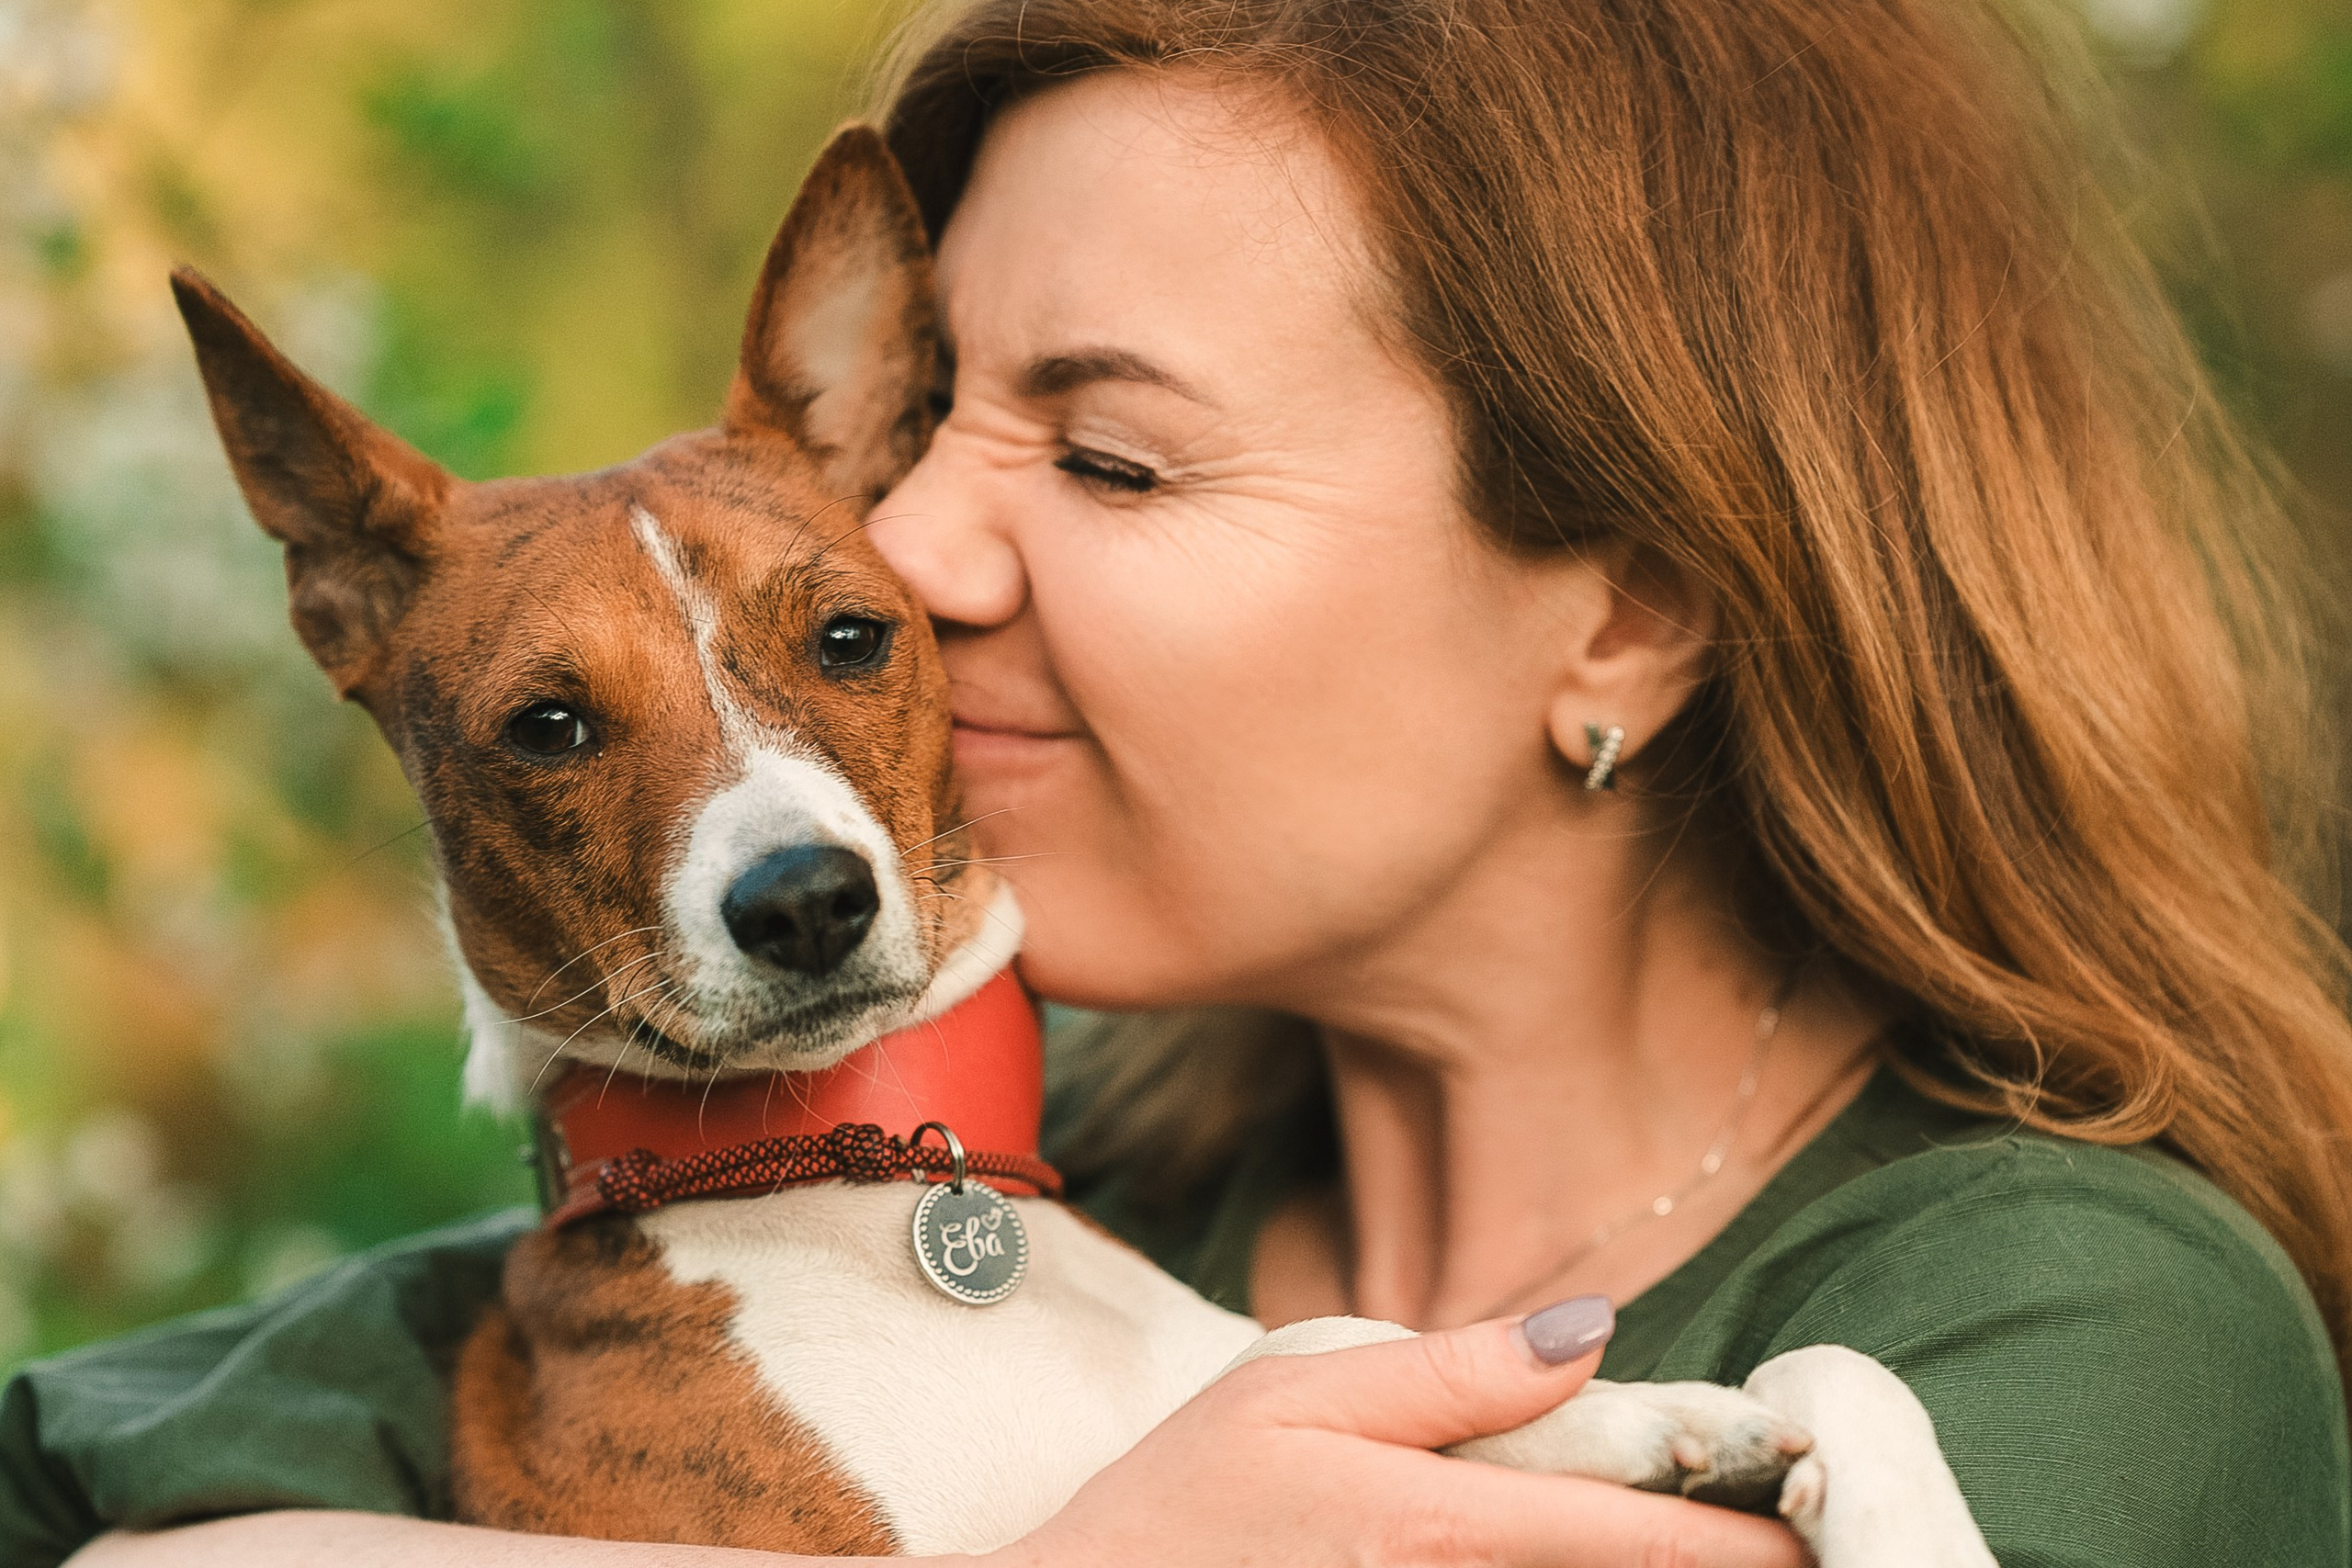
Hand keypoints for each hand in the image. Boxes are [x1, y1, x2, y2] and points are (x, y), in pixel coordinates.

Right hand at [981, 1311, 1807, 1567]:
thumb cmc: (1183, 1506)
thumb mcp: (1298, 1396)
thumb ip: (1452, 1375)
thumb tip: (1592, 1333)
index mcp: (1434, 1527)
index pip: (1635, 1538)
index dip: (1744, 1537)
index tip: (1816, 1517)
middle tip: (1786, 1535)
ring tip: (1707, 1545)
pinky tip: (1596, 1559)